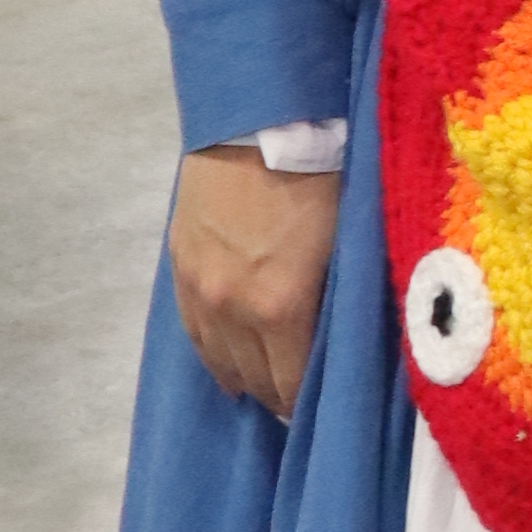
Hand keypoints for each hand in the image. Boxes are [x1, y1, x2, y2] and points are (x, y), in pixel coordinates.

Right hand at [166, 144, 337, 417]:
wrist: (260, 118)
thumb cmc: (323, 174)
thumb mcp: (346, 242)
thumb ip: (339, 299)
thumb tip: (351, 340)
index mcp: (281, 306)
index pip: (292, 383)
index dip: (305, 405)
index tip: (319, 413)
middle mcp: (233, 309)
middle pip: (254, 377)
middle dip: (276, 394)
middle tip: (295, 402)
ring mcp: (200, 288)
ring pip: (218, 358)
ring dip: (242, 376)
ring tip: (261, 387)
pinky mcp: (180, 265)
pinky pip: (192, 330)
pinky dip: (211, 353)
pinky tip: (223, 366)